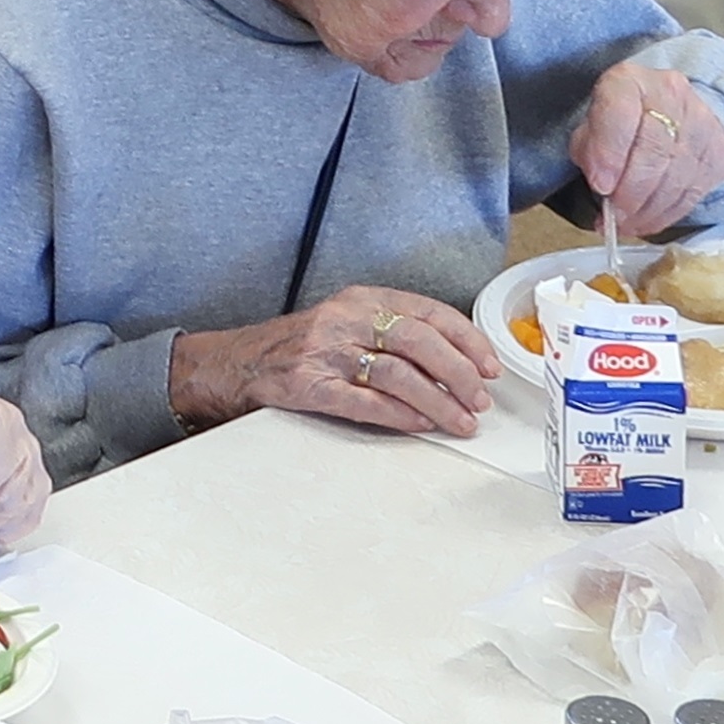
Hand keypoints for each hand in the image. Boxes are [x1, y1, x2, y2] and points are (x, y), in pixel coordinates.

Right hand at [173, 284, 496, 438]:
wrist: (234, 363)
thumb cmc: (297, 347)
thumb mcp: (345, 323)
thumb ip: (391, 334)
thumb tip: (453, 365)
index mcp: (359, 299)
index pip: (427, 311)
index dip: (465, 339)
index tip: (489, 365)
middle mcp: (344, 318)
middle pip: (418, 340)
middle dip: (459, 372)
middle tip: (481, 398)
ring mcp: (324, 351)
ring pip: (398, 373)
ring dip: (438, 401)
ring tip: (460, 421)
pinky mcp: (308, 385)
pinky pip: (364, 401)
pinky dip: (399, 414)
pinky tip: (420, 424)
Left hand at [571, 59, 723, 238]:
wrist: (670, 111)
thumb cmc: (621, 120)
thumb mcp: (592, 123)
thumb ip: (589, 146)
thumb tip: (600, 180)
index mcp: (630, 80)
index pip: (620, 112)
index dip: (609, 153)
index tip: (599, 185)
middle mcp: (670, 95)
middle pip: (653, 150)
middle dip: (629, 192)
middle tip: (611, 217)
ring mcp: (701, 123)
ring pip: (675, 177)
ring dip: (646, 211)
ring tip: (624, 225)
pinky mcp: (718, 152)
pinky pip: (692, 193)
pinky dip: (665, 215)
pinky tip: (645, 222)